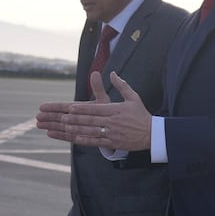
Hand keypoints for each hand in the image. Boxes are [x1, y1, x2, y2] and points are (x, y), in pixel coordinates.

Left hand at [35, 72, 151, 150]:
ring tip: (65, 127)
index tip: (70, 108)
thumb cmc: (141, 115)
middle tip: (62, 118)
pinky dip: (87, 140)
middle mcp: (112, 122)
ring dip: (77, 129)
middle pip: (91, 120)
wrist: (153, 134)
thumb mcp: (133, 97)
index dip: (82, 109)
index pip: (96, 109)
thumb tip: (112, 73)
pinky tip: (76, 139)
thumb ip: (121, 85)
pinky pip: (98, 142)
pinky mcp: (114, 142)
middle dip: (75, 119)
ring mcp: (113, 133)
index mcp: (116, 110)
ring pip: (92, 131)